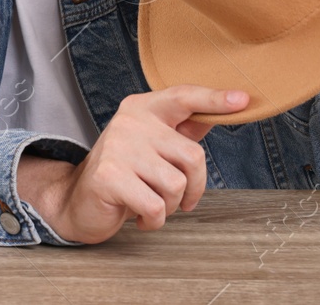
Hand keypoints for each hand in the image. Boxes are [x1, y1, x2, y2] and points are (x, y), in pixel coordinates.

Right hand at [18, 85, 248, 243]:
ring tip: (150, 203)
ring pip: (176, 185)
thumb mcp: (153, 147)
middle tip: (174, 198)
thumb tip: (221, 111)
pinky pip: (156, 207)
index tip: (243, 100)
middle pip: (192, 155)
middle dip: (192, 187)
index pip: (184, 97)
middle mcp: (130, 122)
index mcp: (143, 108)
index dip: (214, 99)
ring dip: (170, 206)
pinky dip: (153, 221)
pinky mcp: (110, 176)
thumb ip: (183, 129)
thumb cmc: (124, 173)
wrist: (76, 200)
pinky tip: (138, 215)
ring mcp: (118, 147)